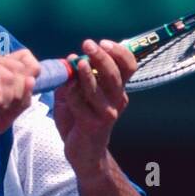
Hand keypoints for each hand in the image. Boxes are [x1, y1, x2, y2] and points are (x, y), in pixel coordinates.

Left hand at [53, 39, 135, 175]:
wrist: (84, 153)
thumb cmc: (81, 120)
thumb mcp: (80, 95)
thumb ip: (76, 78)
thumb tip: (70, 58)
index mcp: (117, 90)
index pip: (129, 67)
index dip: (120, 52)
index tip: (104, 42)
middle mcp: (117, 100)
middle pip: (115, 74)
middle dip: (101, 57)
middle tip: (88, 45)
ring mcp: (107, 113)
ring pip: (98, 88)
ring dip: (86, 73)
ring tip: (76, 62)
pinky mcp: (92, 125)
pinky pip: (81, 104)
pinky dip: (72, 93)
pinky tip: (65, 88)